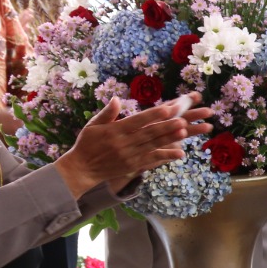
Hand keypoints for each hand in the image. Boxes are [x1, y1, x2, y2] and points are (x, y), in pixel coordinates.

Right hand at [53, 93, 213, 196]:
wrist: (82, 169)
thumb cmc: (87, 143)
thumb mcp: (92, 125)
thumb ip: (107, 113)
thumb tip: (116, 98)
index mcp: (114, 130)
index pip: (137, 121)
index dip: (152, 115)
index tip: (167, 109)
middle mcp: (123, 143)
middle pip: (148, 133)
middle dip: (166, 126)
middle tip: (183, 120)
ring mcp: (130, 156)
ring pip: (153, 146)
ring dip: (169, 139)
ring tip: (184, 132)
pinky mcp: (133, 166)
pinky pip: (152, 160)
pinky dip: (166, 156)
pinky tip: (180, 153)